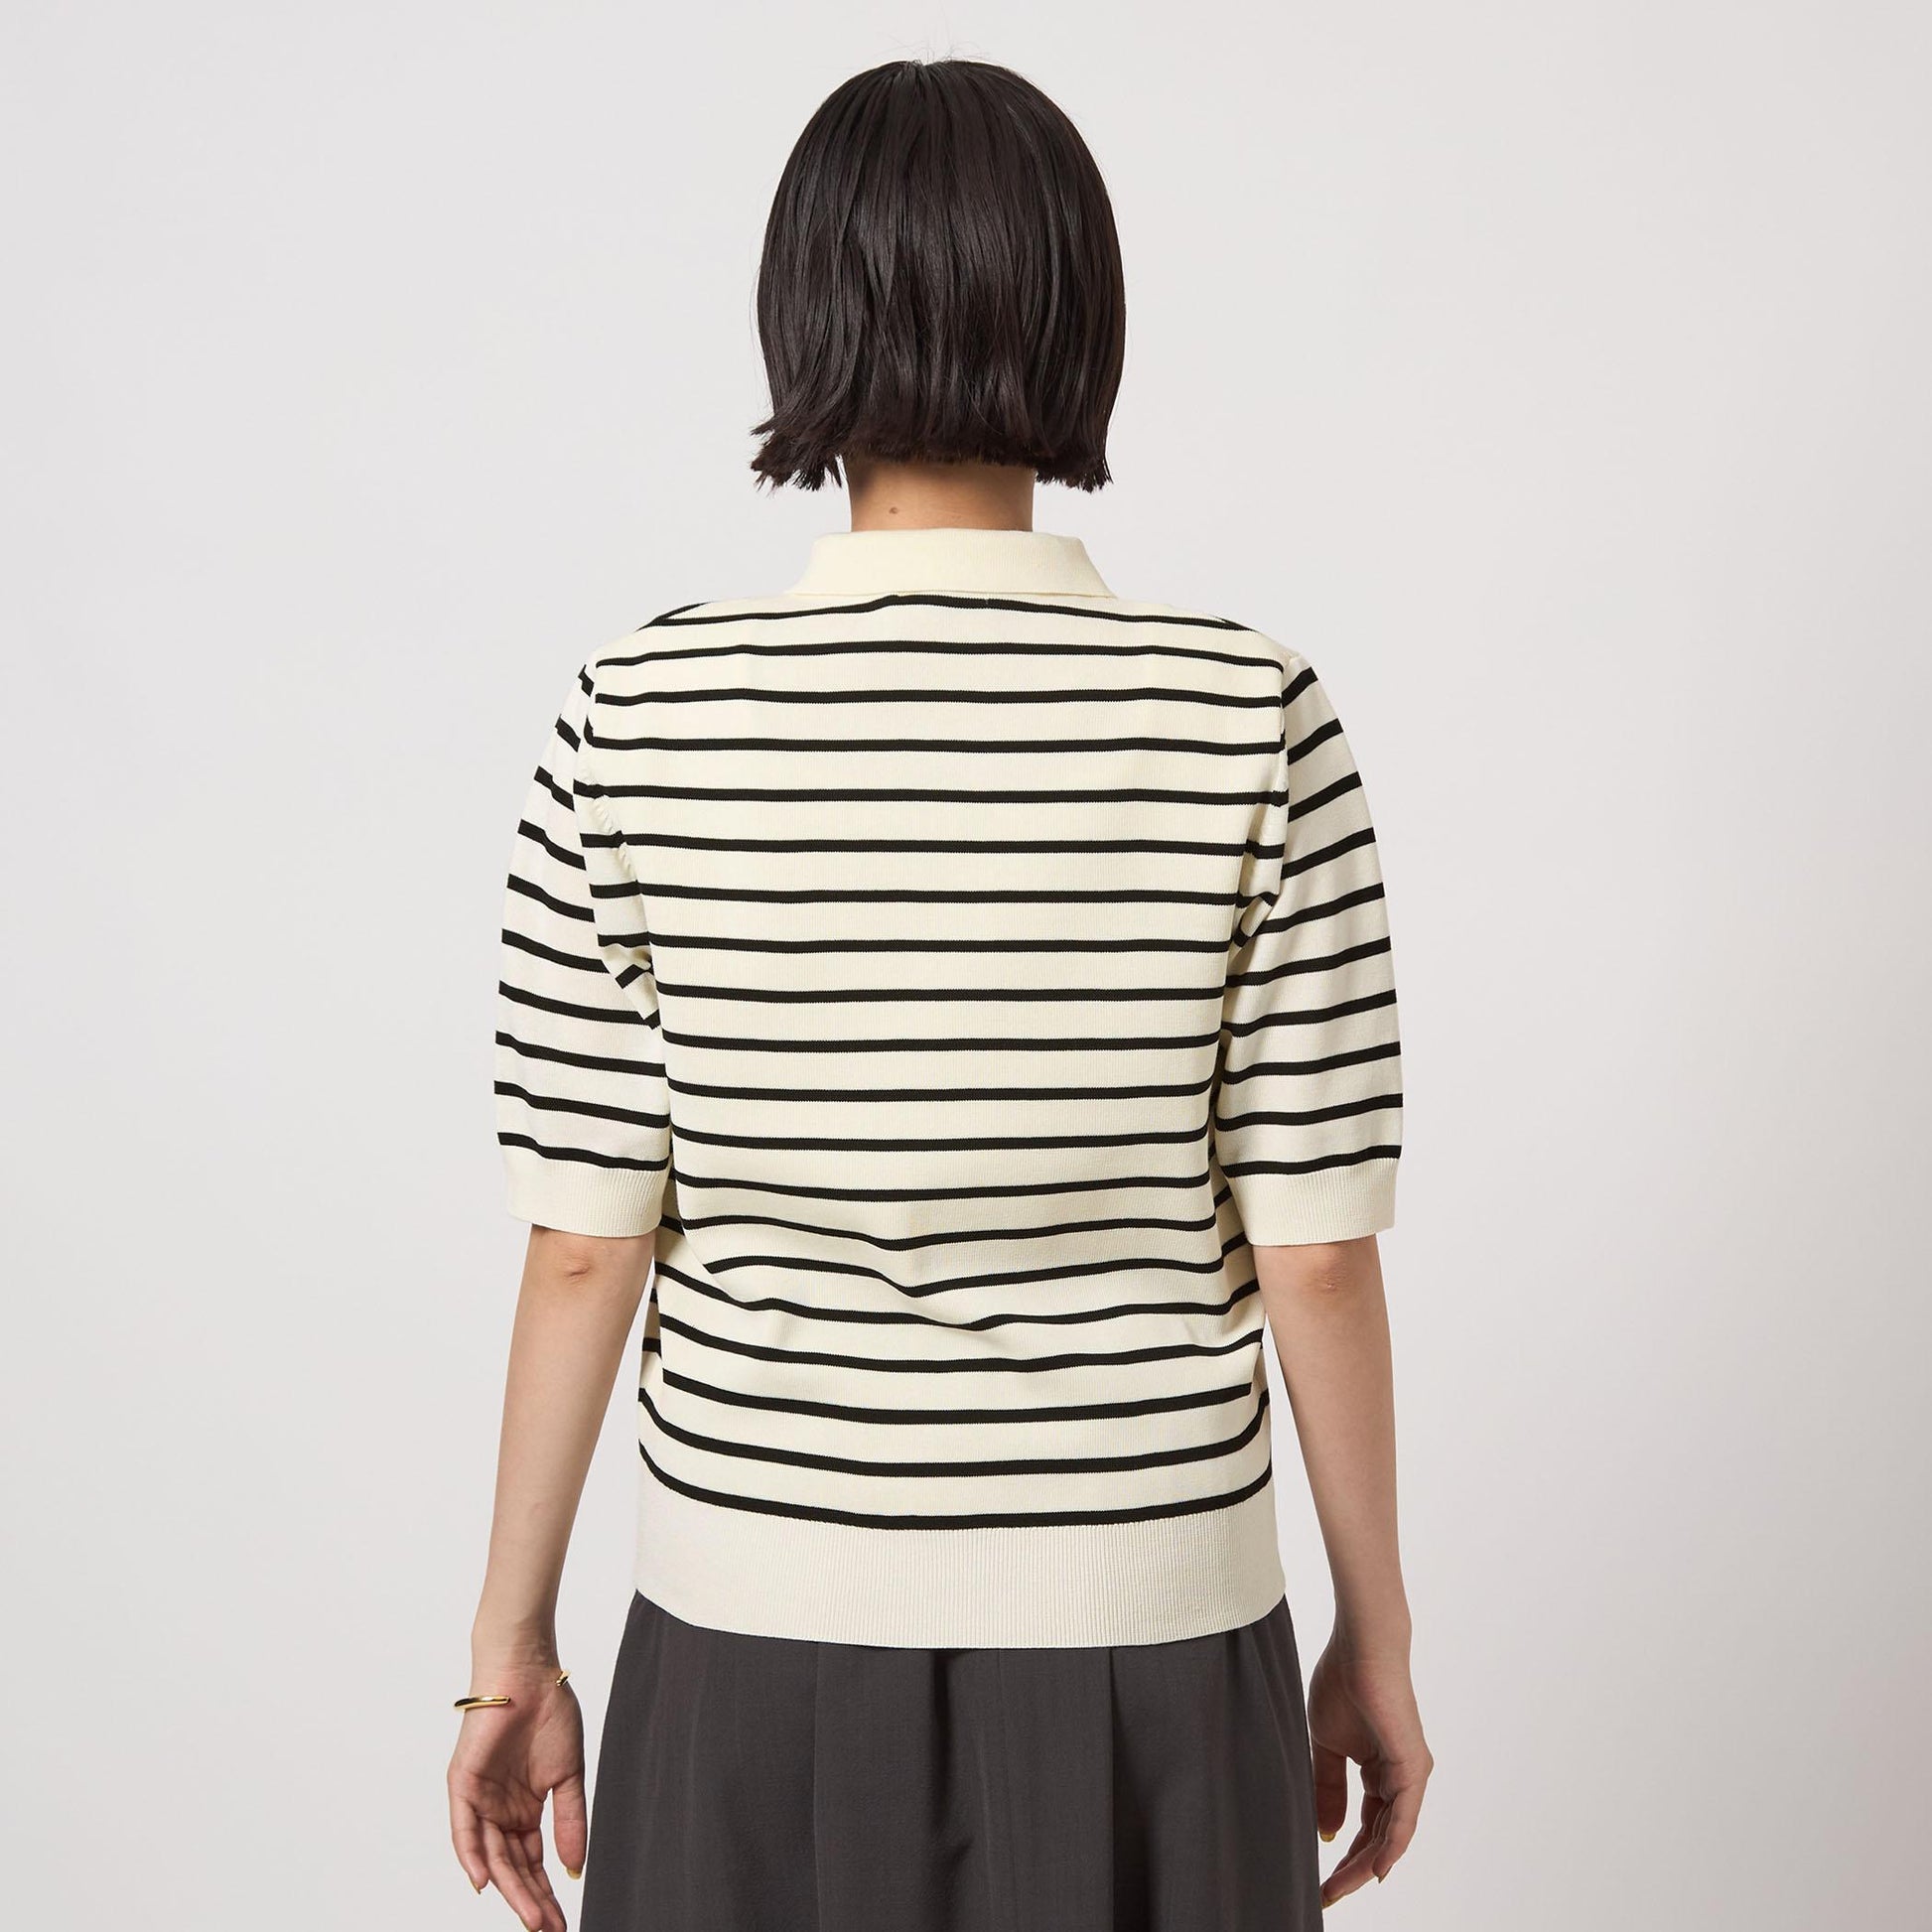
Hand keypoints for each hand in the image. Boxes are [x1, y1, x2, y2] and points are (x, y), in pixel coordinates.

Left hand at [447, 1664, 587, 1931]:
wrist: (530, 1673)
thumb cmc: (550, 1712)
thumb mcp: (568, 1775)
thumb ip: (570, 1821)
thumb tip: (576, 1867)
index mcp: (525, 1809)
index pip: (532, 1862)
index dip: (546, 1892)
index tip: (562, 1919)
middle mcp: (500, 1810)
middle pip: (513, 1867)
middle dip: (531, 1900)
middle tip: (548, 1928)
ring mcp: (481, 1799)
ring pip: (491, 1855)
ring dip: (509, 1888)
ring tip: (531, 1917)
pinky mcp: (463, 1783)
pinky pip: (464, 1828)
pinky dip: (472, 1855)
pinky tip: (485, 1882)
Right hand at [1307, 1634, 1431, 1906]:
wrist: (1358, 1648)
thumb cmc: (1342, 1683)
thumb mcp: (1326, 1744)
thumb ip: (1328, 1787)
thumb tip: (1328, 1833)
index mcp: (1380, 1771)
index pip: (1364, 1824)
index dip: (1344, 1854)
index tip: (1320, 1878)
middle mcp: (1400, 1777)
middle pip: (1378, 1837)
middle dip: (1352, 1868)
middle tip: (1328, 1893)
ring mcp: (1408, 1773)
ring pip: (1391, 1834)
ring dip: (1365, 1864)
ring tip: (1339, 1888)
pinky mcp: (1411, 1766)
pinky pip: (1403, 1817)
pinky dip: (1391, 1846)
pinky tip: (1375, 1869)